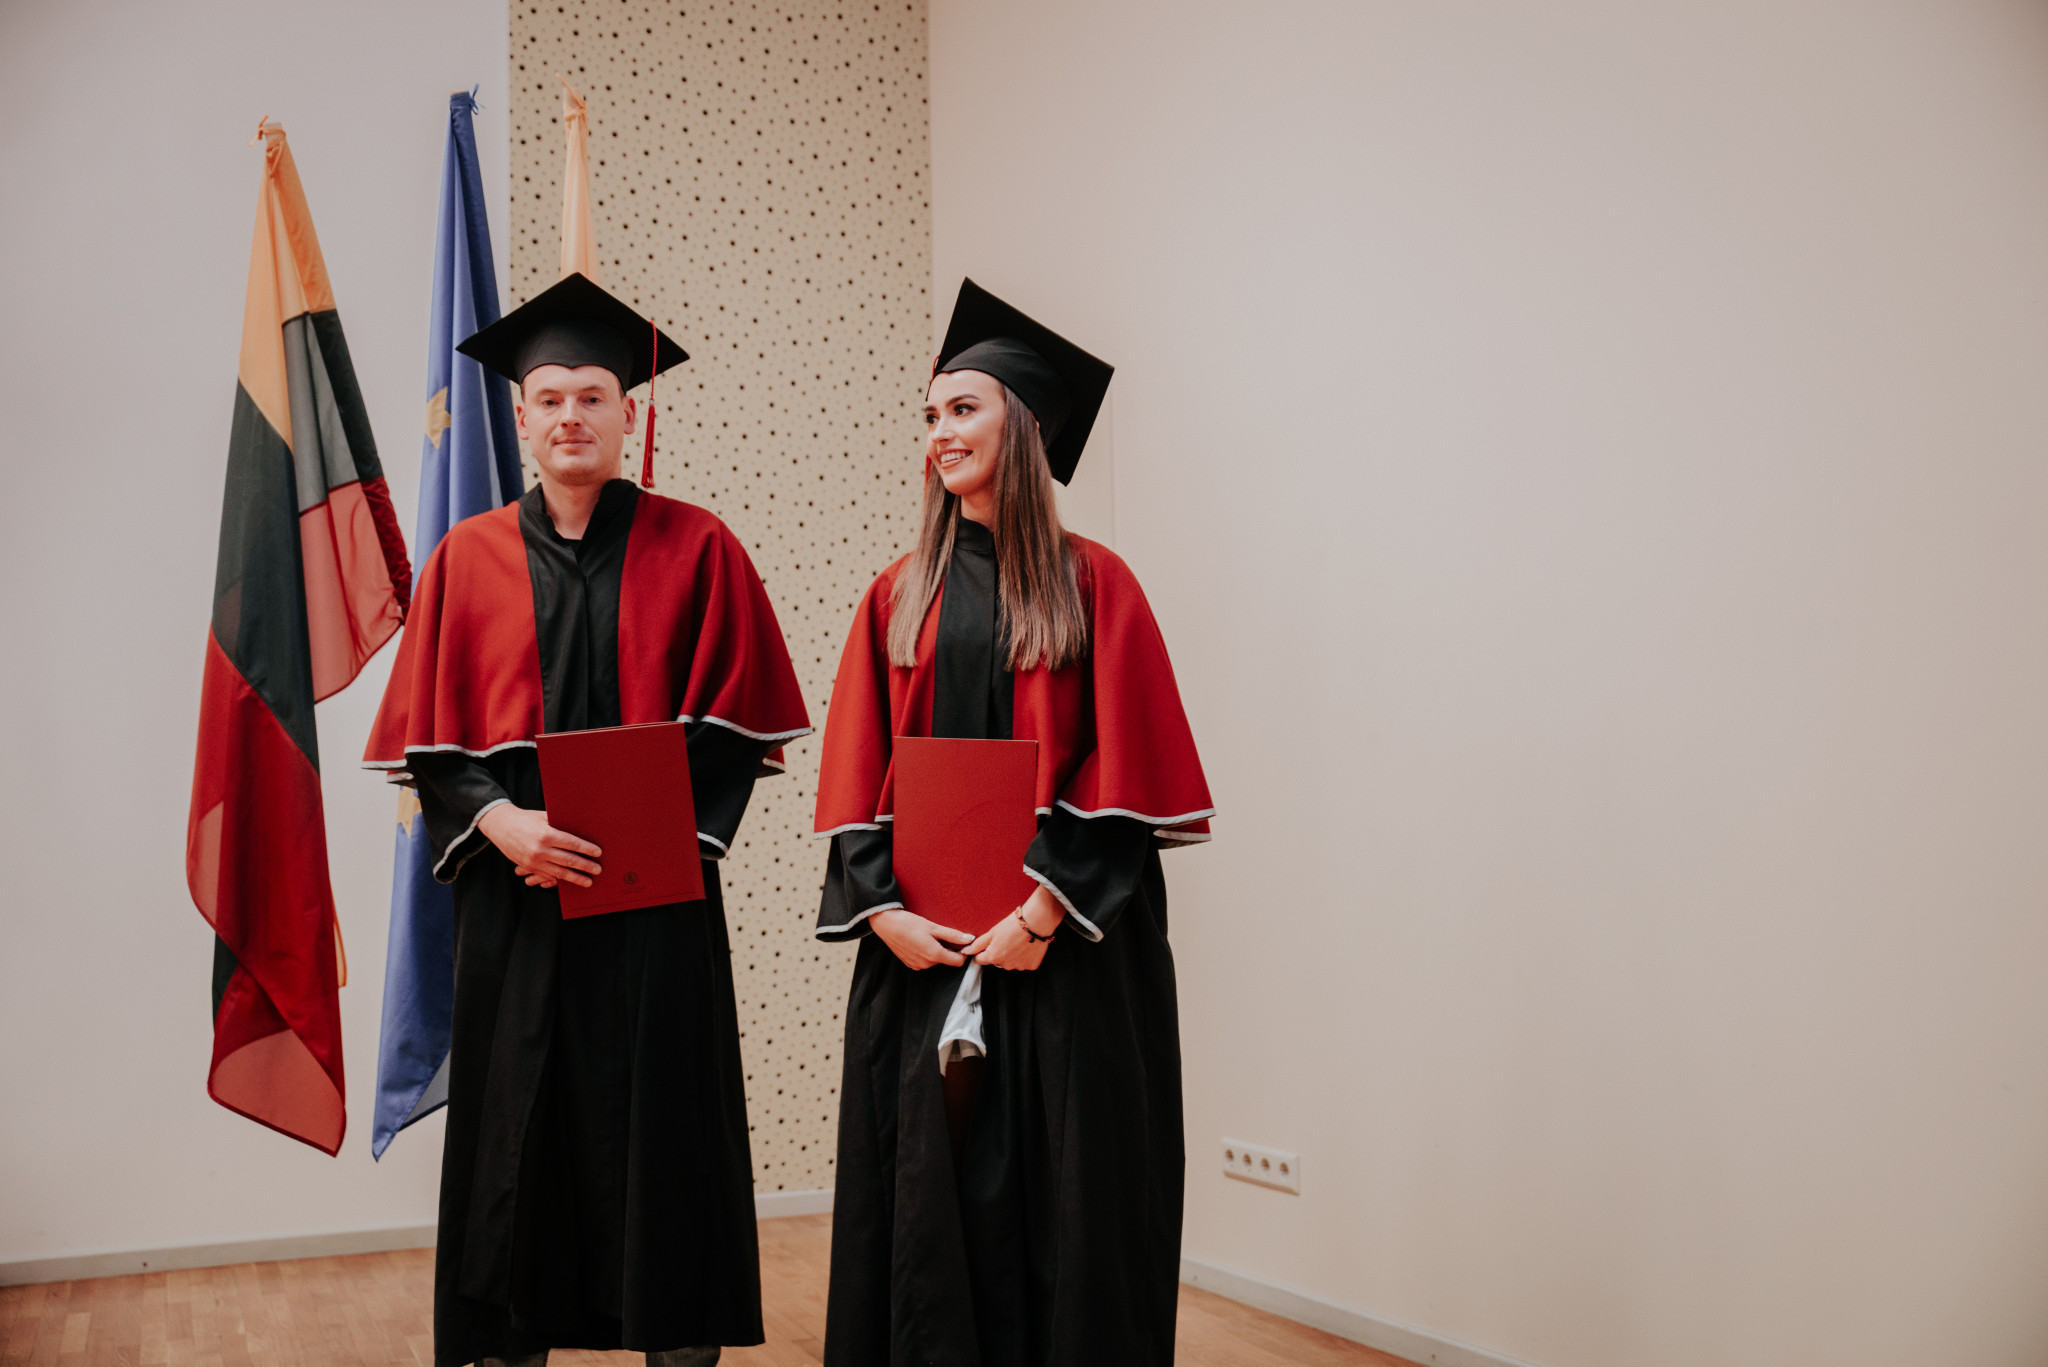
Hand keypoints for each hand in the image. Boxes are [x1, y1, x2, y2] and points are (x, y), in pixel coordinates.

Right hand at [478, 804, 601, 888]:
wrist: (500, 826)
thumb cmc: (525, 818)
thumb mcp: (544, 816)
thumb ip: (560, 823)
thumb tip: (581, 828)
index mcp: (546, 834)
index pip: (572, 844)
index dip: (587, 849)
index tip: (598, 853)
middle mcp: (540, 849)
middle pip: (569, 860)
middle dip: (586, 866)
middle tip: (598, 870)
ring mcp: (534, 861)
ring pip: (559, 872)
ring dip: (576, 878)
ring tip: (588, 881)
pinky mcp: (529, 867)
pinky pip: (547, 876)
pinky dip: (560, 879)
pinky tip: (570, 881)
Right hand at [870, 908, 974, 969]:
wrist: (886, 924)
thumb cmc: (909, 923)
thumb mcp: (933, 927)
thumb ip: (953, 935)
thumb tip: (969, 939)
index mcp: (934, 955)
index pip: (958, 962)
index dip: (962, 952)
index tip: (961, 941)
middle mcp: (926, 964)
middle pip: (946, 959)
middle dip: (947, 948)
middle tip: (940, 933)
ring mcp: (917, 965)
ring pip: (935, 960)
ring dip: (936, 950)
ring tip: (927, 936)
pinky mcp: (910, 964)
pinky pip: (924, 960)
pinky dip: (926, 952)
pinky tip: (919, 941)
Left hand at [966, 886, 1064, 970]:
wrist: (1036, 922)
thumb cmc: (1013, 924)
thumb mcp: (992, 932)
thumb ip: (977, 944)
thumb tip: (965, 952)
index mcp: (993, 957)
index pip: (980, 959)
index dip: (984, 950)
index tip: (991, 942)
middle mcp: (1005, 965)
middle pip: (997, 961)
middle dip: (999, 952)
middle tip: (1007, 939)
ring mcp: (1019, 967)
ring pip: (1011, 963)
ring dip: (1012, 955)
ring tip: (1018, 941)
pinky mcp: (1031, 966)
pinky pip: (1024, 963)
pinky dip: (1024, 957)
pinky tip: (1027, 945)